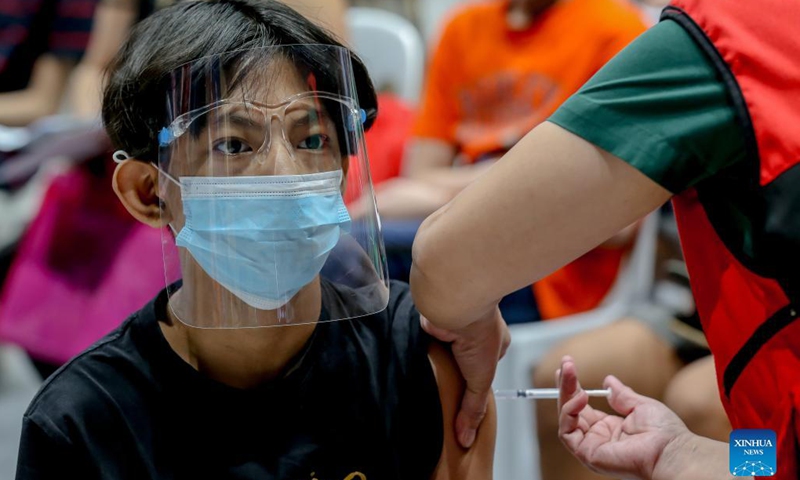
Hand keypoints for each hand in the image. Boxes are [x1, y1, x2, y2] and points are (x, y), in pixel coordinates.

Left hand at [421, 307, 509, 447]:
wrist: (456, 306)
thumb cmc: (480, 334)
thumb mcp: (481, 380)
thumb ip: (473, 408)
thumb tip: (466, 439)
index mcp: (495, 339)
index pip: (485, 365)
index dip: (475, 378)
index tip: (465, 392)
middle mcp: (474, 330)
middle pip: (462, 358)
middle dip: (454, 370)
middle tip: (444, 387)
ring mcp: (453, 325)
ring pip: (444, 350)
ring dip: (437, 360)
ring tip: (427, 378)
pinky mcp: (434, 322)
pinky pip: (427, 341)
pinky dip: (423, 350)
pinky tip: (417, 361)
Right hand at [557, 355, 691, 479]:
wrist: (671, 450)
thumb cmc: (664, 434)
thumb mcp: (640, 406)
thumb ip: (622, 395)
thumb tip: (608, 381)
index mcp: (609, 428)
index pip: (583, 406)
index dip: (573, 387)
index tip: (568, 367)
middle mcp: (597, 438)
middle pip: (570, 409)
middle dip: (565, 386)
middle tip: (565, 363)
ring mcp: (590, 446)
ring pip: (566, 418)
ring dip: (565, 393)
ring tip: (570, 372)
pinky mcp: (587, 453)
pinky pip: (567, 432)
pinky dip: (569, 411)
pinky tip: (581, 396)